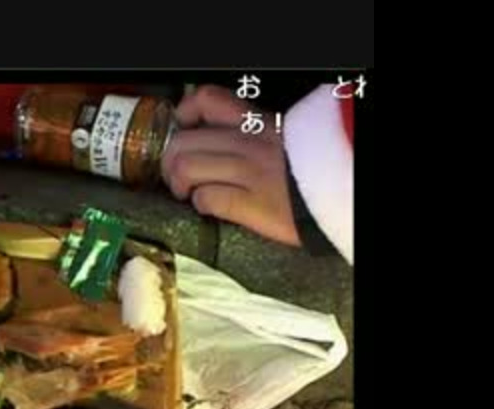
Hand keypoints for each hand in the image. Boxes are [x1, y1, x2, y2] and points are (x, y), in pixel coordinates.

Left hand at [161, 85, 300, 246]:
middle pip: (183, 142)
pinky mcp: (252, 205)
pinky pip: (207, 199)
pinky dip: (200, 204)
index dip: (184, 114)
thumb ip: (251, 133)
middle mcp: (249, 143)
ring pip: (186, 167)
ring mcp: (249, 173)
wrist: (342, 196)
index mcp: (257, 123)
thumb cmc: (311, 170)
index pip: (206, 99)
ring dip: (179, 184)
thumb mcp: (281, 137)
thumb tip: (215, 137)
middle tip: (177, 176)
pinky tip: (209, 207)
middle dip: (169, 162)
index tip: (183, 130)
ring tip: (188, 192)